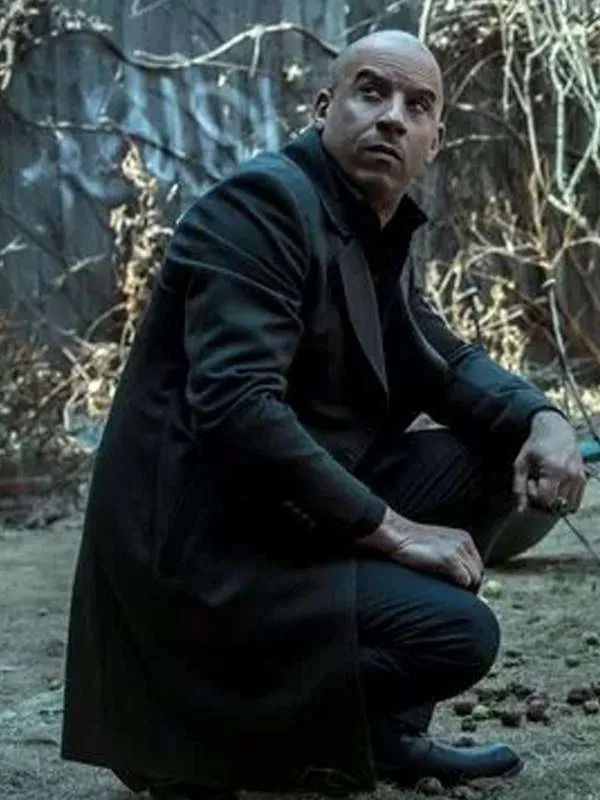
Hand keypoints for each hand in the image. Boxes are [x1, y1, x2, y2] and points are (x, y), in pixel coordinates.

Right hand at [358, 507, 482, 588]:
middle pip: (478, 571)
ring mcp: (458, 549)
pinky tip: (446, 586)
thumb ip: (451, 554)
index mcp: (463, 538)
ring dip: (463, 586)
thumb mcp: (437, 544)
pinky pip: (464, 580)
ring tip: (449, 589)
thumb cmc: (411, 542)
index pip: (477, 564)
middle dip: (469, 583)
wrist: (397, 534)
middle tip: (456, 592)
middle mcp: (464, 542)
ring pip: (473, 577)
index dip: (470, 577)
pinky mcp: (450, 558)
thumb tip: (459, 575)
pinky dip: (457, 586)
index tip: (461, 586)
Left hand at [513, 410, 585, 513]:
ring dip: (553, 499)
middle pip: (554, 504)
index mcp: (554, 470)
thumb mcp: (521, 464)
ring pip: (564, 505)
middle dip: (542, 498)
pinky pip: (574, 502)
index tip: (530, 481)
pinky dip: (563, 500)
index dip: (534, 495)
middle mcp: (570, 475)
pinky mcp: (583, 479)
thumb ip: (519, 487)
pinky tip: (555, 486)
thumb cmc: (535, 446)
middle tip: (537, 481)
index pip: (544, 499)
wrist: (556, 431)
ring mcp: (579, 478)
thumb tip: (521, 510)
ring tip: (547, 483)